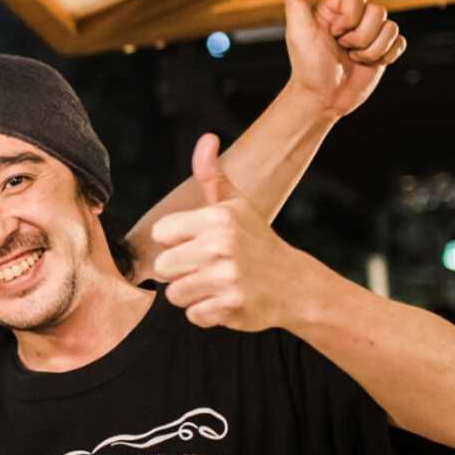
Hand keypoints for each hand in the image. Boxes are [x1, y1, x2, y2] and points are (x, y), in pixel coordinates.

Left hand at [150, 134, 321, 331]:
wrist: (294, 283)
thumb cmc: (256, 241)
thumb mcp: (235, 205)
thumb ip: (211, 176)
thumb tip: (206, 139)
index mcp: (217, 218)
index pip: (160, 233)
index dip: (175, 241)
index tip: (198, 243)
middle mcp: (220, 245)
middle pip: (162, 267)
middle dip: (181, 271)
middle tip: (208, 268)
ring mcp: (226, 277)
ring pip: (174, 294)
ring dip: (192, 294)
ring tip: (216, 284)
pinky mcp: (230, 306)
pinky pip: (193, 315)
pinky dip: (207, 313)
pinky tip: (226, 301)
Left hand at [279, 0, 405, 118]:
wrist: (321, 100)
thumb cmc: (307, 67)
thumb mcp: (299, 31)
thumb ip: (296, 0)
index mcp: (335, 9)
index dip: (350, 18)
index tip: (333, 34)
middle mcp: (354, 18)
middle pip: (378, 11)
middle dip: (360, 37)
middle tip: (342, 50)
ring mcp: (369, 35)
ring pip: (391, 28)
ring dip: (372, 50)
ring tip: (353, 59)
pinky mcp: (382, 51)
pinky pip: (400, 42)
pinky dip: (386, 56)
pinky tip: (368, 64)